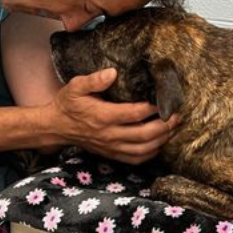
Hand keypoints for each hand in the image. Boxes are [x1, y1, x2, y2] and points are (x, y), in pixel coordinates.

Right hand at [48, 68, 177, 163]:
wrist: (56, 127)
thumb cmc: (68, 104)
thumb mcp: (76, 86)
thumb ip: (95, 80)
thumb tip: (113, 73)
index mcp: (102, 116)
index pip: (134, 113)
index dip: (152, 108)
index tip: (163, 100)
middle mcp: (109, 134)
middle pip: (144, 134)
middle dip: (164, 125)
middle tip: (176, 115)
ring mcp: (111, 147)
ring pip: (143, 149)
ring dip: (161, 140)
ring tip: (172, 128)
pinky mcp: (111, 154)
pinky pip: (135, 159)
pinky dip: (151, 153)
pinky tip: (159, 143)